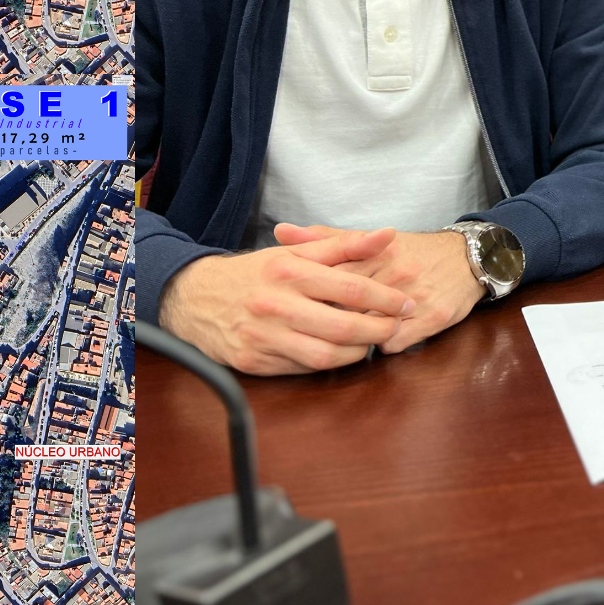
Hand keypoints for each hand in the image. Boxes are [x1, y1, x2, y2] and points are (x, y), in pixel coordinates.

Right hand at [157, 228, 416, 375]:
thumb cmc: (253, 274)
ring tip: (369, 342)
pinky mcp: (255, 362)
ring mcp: (265, 337)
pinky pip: (303, 369)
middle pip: (343, 327)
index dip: (387, 299)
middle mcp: (276, 305)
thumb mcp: (295, 253)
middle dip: (379, 330)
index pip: (351, 289)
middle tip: (397, 327)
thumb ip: (344, 245)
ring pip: (326, 356)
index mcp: (289, 272)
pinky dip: (327, 364)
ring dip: (357, 353)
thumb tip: (387, 235)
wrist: (195, 298)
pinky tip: (338, 353)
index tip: (408, 302)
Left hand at [274, 223, 484, 354]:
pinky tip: (375, 345)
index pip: (332, 274)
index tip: (293, 304)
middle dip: (327, 318)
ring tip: (339, 340)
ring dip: (354, 337)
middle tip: (308, 327)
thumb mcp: (367, 239)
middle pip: (349, 303)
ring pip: (372, 326)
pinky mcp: (434, 317)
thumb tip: (280, 231)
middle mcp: (394, 272)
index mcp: (374, 251)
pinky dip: (383, 347)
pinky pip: (397, 343)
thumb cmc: (408, 251)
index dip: (310, 293)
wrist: (466, 259)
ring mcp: (415, 296)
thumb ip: (322, 238)